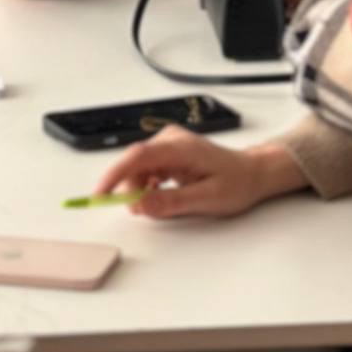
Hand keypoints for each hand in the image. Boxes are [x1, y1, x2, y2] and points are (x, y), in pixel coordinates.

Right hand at [95, 125, 306, 218]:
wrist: (251, 173)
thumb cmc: (236, 183)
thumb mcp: (207, 199)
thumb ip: (172, 202)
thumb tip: (141, 205)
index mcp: (181, 148)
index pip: (137, 157)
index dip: (114, 176)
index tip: (100, 195)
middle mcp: (171, 140)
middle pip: (133, 164)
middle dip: (131, 190)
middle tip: (145, 210)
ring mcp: (169, 145)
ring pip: (137, 169)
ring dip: (141, 190)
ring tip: (166, 202)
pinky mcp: (168, 153)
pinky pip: (146, 170)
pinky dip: (147, 186)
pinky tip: (164, 194)